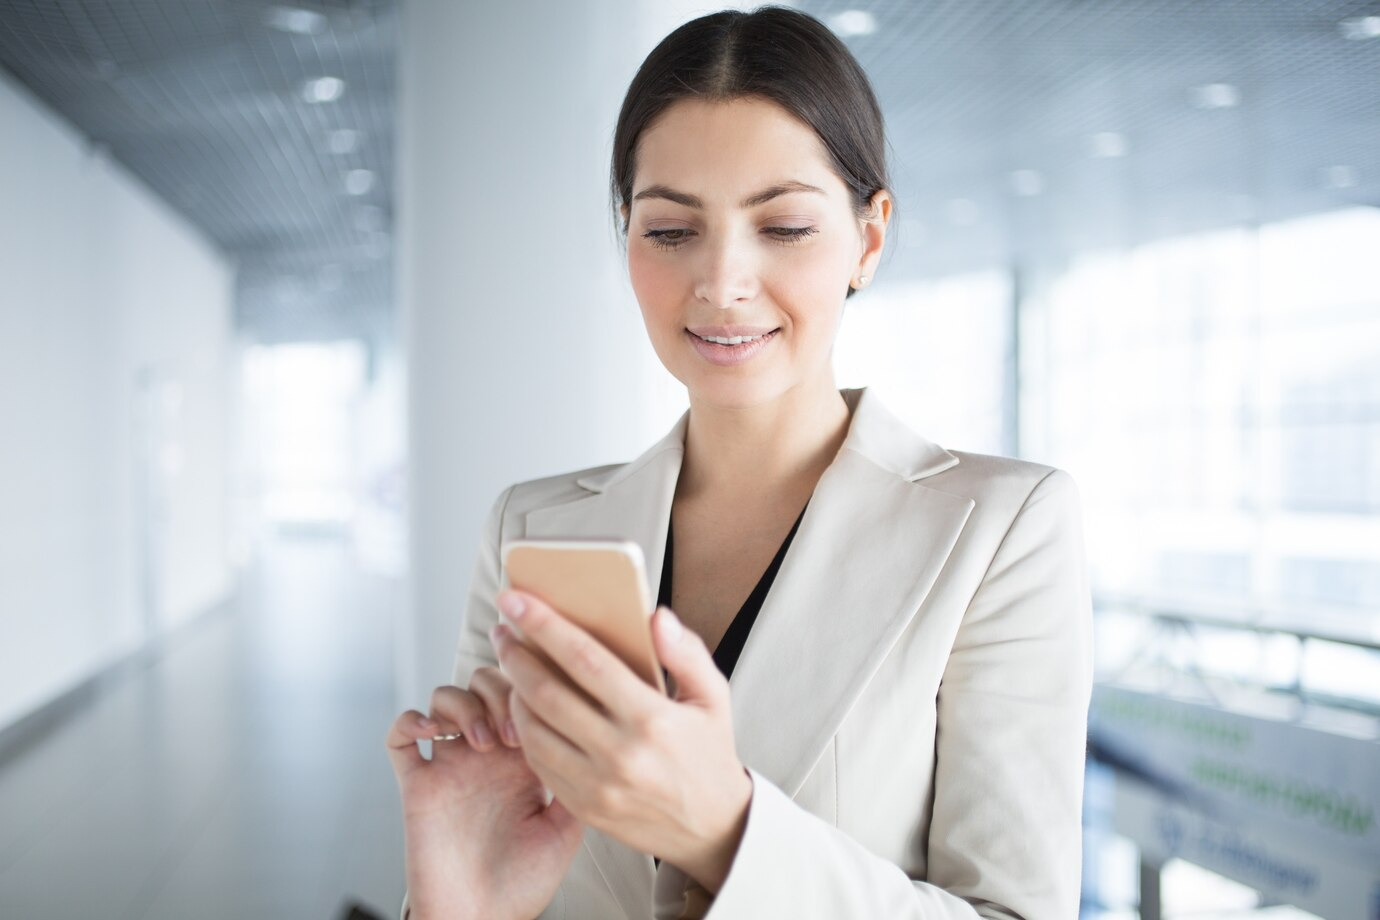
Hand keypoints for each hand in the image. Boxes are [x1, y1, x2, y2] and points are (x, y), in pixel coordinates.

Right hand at [385, 679, 583, 919]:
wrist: (481, 919)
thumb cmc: (523, 884)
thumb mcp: (566, 831)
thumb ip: (575, 783)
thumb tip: (589, 737)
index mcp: (523, 759)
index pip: (523, 694)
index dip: (531, 691)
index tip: (544, 714)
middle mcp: (487, 755)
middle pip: (483, 682)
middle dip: (497, 692)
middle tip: (512, 732)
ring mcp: (451, 765)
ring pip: (444, 697)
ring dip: (462, 705)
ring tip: (482, 740)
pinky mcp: (417, 784)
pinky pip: (399, 735)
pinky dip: (409, 720)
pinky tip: (429, 731)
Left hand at [491, 590, 753, 892]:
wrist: (712, 828)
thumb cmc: (708, 752)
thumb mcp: (713, 696)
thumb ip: (687, 652)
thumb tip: (655, 616)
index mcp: (652, 718)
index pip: (585, 660)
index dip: (545, 626)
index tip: (516, 600)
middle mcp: (621, 753)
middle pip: (547, 694)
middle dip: (515, 656)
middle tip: (501, 631)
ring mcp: (598, 786)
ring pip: (533, 731)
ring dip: (513, 693)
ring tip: (511, 668)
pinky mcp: (584, 807)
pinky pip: (539, 763)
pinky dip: (524, 731)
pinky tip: (525, 708)